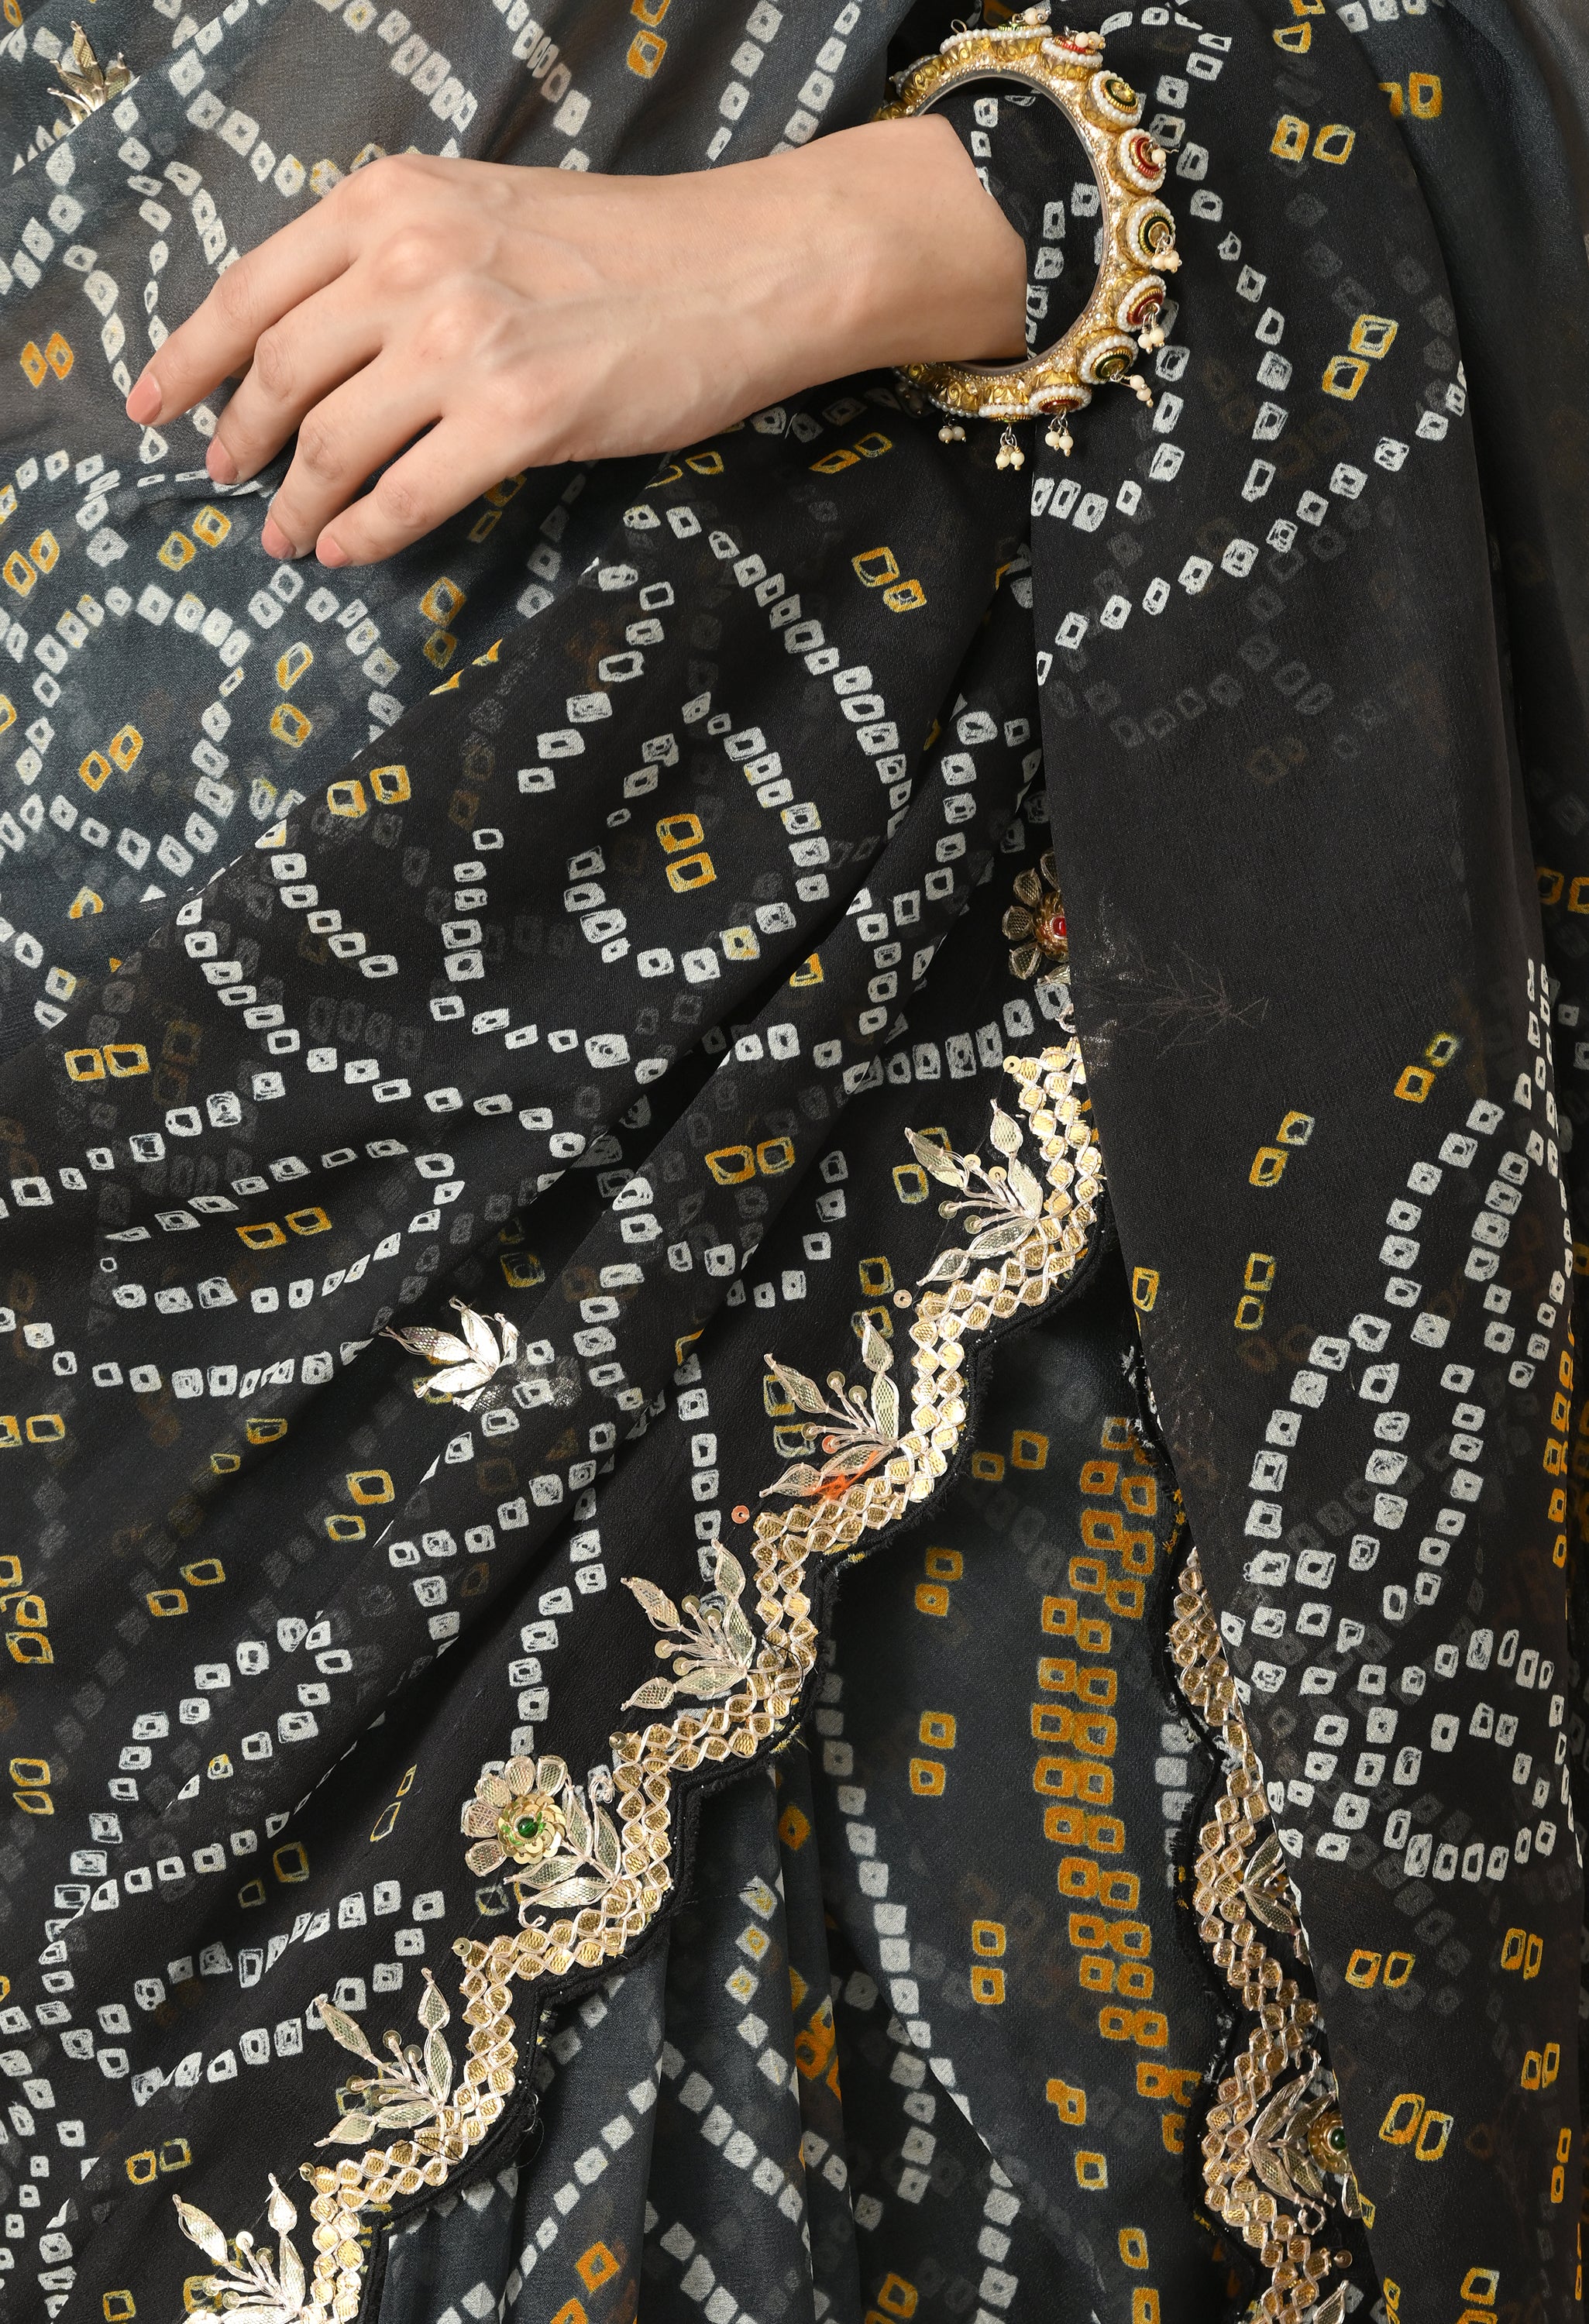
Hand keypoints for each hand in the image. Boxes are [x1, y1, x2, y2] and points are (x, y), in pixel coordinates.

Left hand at [124, 121, 1025, 568]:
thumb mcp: (484, 211)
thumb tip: (325, 342)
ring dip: (294, 501)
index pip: (251, 288)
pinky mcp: (517, 417)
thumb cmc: (626, 248)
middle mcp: (410, 261)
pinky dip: (363, 531)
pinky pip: (405, 495)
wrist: (745, 266)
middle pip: (276, 371)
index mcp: (392, 201)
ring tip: (285, 535)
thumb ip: (398, 256)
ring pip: (329, 440)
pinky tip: (348, 551)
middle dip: (238, 440)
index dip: (188, 358)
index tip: (154, 405)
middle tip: (227, 481)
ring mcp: (461, 341)